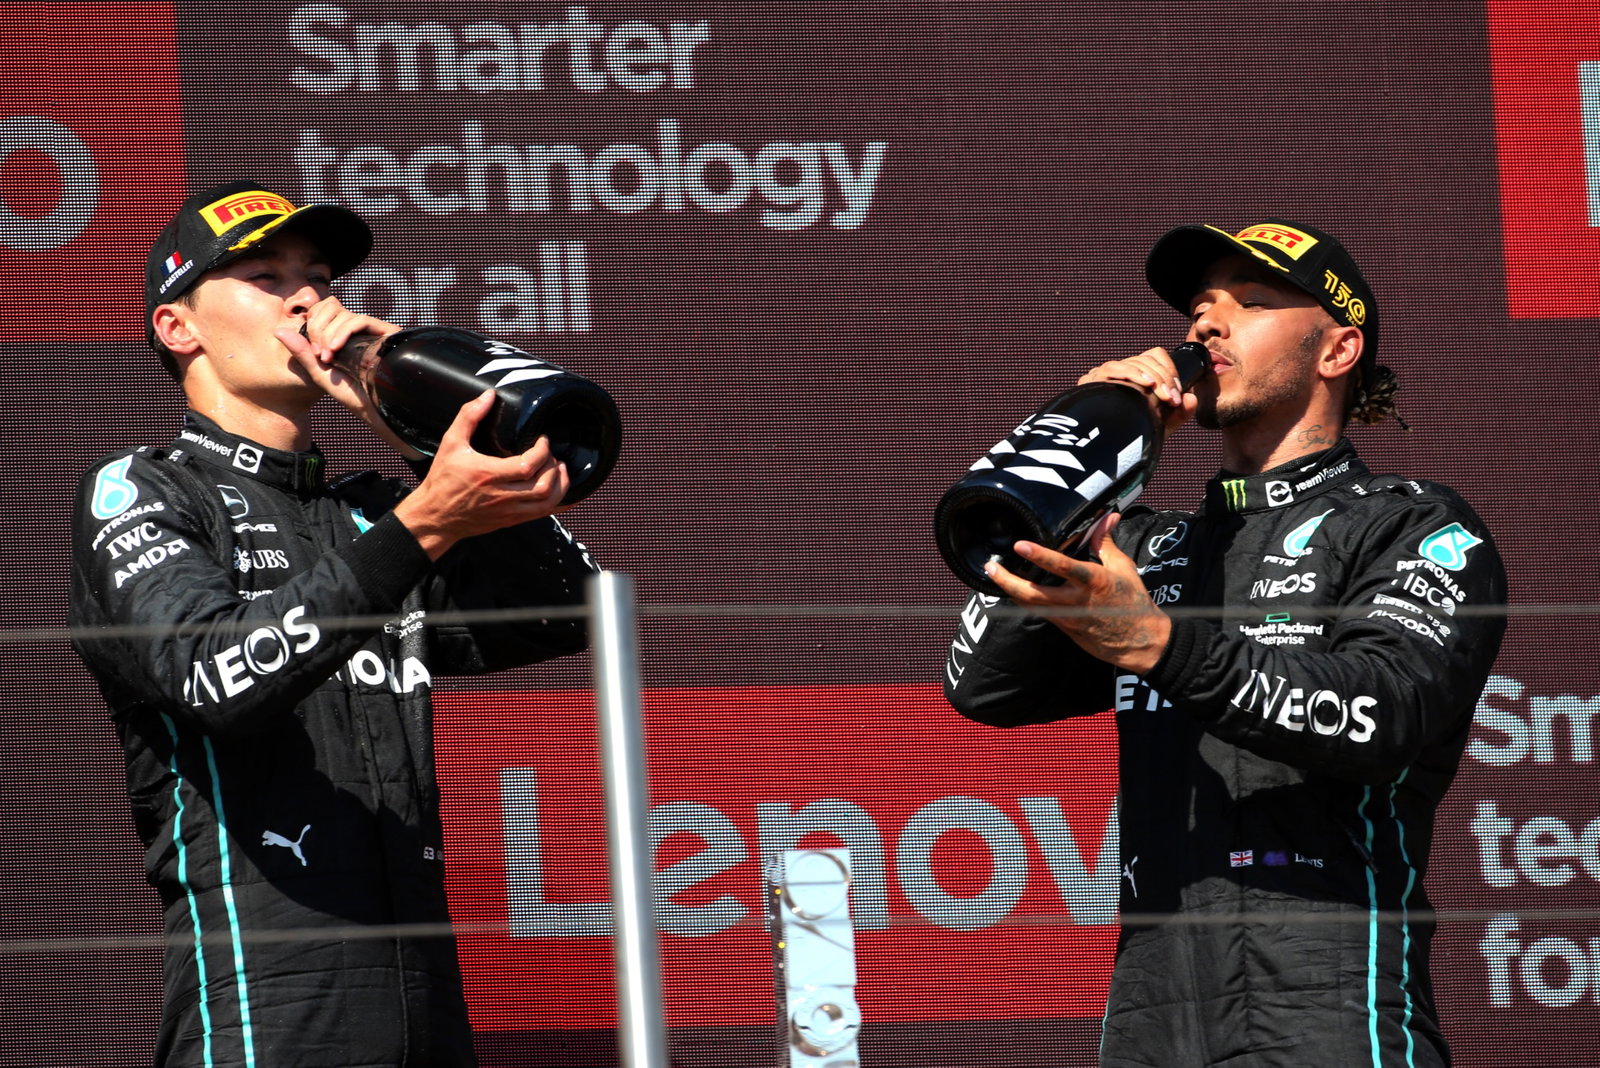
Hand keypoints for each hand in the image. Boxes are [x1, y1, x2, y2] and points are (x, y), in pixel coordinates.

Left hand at [274, 298, 416, 456]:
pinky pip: (360, 319)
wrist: (376, 410)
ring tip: (329, 357)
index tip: (313, 350)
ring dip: (329, 333)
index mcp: (341, 335)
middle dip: (318, 328)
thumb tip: (278, 331)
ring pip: (344, 313)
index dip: (312, 323)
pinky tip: (336, 349)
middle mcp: (357, 330)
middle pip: (331, 307)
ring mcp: (372, 330)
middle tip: (320, 353)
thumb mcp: (320, 372)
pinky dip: (343, 332)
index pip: (322, 310)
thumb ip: (301, 352)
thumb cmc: (351, 395)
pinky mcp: (386, 332)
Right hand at [391, 390, 570, 558]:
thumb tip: (489, 395)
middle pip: (542, 485)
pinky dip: (558, 502)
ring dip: (560, 484)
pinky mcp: (511, 520)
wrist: (436, 516)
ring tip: (559, 468)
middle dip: (553, 466)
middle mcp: (501, 496)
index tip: (542, 440)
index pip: (528, 465)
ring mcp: (508, 511)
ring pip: (547, 503)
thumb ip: (469, 416)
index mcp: (488, 475)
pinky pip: (543, 515)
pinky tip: (562, 489)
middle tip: (550, 453)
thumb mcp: (451, 443)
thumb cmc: (443, 480)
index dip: (543, 450)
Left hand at [982, 514, 1170, 673]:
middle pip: (1033, 594)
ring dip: (1010, 590)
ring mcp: (1068, 617)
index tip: (1020, 545)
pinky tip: (1012, 589)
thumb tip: (1107, 516)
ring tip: (994, 574)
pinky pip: (1038, 611)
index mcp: (1094, 582)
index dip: (1040, 556)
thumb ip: (1106, 542)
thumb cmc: (1133, 602)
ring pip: (1031, 605)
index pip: (1063, 567)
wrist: (1140, 642)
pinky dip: (1023, 599)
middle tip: (991, 566)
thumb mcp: (1123, 567)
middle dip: (1007, 581)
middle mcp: (1076, 601)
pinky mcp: (1064, 627)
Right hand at [1077, 346, 1198, 436]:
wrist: (1103, 455)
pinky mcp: (1091, 381)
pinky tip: (1145, 385)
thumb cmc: (1130, 440)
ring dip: (1153, 377)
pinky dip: (1132, 374)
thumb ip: (1179, 414)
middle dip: (1165, 378)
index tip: (1176, 394)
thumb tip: (1191, 398)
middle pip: (1147, 359)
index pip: (1154, 357)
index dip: (1169, 370)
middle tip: (1172, 400)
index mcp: (1135, 377)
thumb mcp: (1160, 427)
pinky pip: (1114, 368)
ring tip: (1162, 396)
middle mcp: (1120, 372)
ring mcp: (1104, 375)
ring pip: (1133, 362)